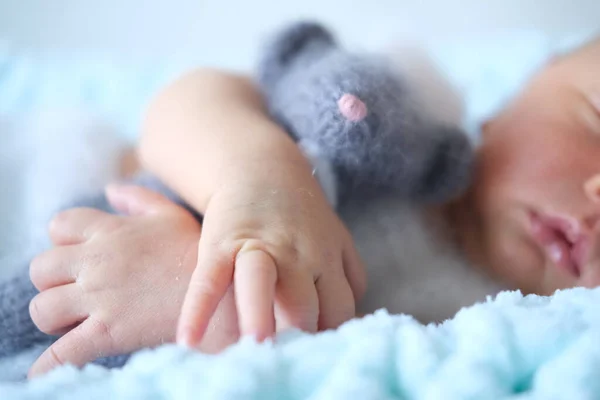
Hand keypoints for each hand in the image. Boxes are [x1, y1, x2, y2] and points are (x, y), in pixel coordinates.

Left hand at [27, 185, 238, 376]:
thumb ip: (138, 198)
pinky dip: (49, 365)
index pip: (60, 225)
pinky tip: (47, 371)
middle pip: (41, 268)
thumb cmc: (198, 254)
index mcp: (111, 230)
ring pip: (43, 308)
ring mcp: (100, 298)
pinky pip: (62, 353)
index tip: (78, 255)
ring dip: (53, 317)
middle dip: (52, 281)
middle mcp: (98, 261)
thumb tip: (110, 189)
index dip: (62, 240)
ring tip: (72, 321)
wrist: (223, 295)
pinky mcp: (107, 333)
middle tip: (74, 291)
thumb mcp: (172, 215)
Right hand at [177, 166, 365, 347]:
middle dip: (299, 334)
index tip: (319, 360)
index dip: (330, 338)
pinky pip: (210, 276)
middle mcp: (297, 256)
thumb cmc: (298, 214)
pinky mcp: (221, 240)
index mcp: (326, 260)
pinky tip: (188, 338)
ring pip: (263, 282)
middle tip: (286, 363)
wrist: (260, 166)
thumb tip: (350, 316)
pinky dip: (198, 306)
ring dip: (260, 314)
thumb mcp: (334, 236)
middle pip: (306, 302)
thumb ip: (349, 273)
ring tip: (255, 346)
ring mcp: (259, 246)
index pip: (338, 310)